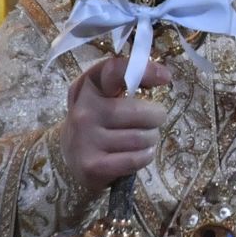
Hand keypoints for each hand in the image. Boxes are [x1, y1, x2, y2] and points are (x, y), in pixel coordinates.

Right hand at [60, 56, 171, 192]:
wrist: (70, 157)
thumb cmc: (98, 120)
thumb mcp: (105, 94)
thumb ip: (128, 81)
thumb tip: (164, 75)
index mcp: (88, 86)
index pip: (115, 71)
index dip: (145, 71)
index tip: (165, 77)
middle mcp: (84, 111)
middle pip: (139, 112)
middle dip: (155, 118)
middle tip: (152, 122)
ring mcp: (85, 139)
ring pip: (140, 138)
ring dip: (151, 139)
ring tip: (144, 139)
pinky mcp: (92, 165)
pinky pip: (135, 159)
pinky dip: (145, 157)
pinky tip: (140, 154)